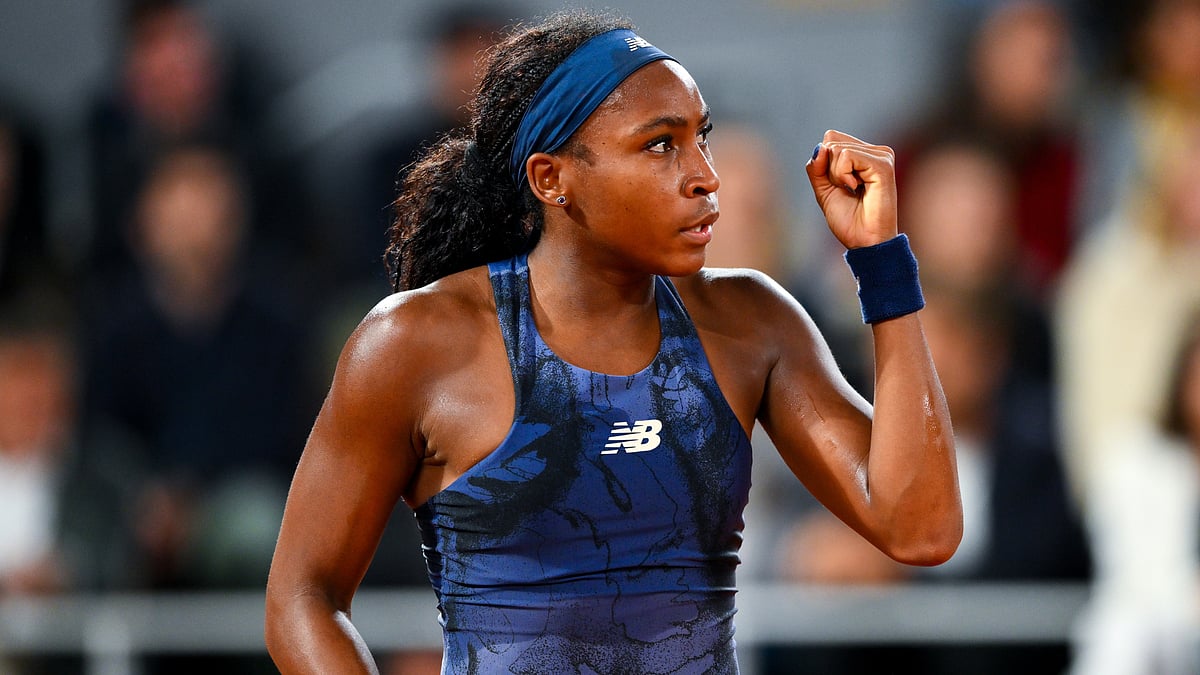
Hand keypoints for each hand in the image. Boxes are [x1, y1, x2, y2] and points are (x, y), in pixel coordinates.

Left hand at [804, 129, 898, 248]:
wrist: (864, 242)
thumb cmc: (849, 220)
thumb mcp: (824, 190)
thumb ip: (817, 167)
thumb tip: (820, 147)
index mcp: (865, 155)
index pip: (831, 138)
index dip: (824, 162)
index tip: (839, 185)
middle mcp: (876, 152)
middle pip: (832, 140)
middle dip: (829, 170)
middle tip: (847, 189)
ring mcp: (882, 156)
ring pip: (837, 149)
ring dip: (836, 175)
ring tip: (854, 191)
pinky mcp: (883, 165)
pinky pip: (846, 156)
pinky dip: (842, 175)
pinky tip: (857, 189)